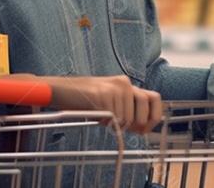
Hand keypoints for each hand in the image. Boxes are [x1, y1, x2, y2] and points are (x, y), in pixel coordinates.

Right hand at [47, 75, 161, 134]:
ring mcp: (113, 88)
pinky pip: (112, 118)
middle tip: (121, 128)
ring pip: (127, 117)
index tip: (145, 130)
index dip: (154, 116)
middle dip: (136, 123)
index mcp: (127, 84)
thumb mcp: (109, 103)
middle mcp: (123, 83)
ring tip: (102, 118)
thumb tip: (143, 128)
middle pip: (144, 109)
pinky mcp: (102, 95)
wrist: (59, 89)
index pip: (154, 98)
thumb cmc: (83, 99)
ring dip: (116, 124)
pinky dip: (105, 122)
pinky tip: (96, 116)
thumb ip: (126, 110)